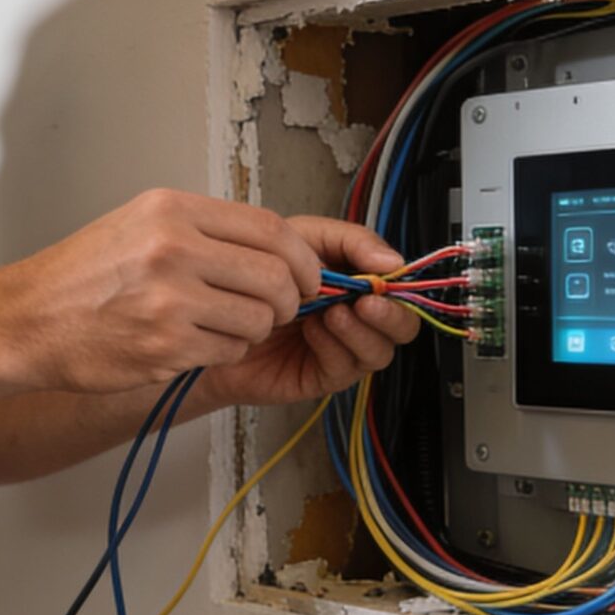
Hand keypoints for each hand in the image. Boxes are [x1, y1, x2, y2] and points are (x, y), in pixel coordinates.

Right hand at [0, 189, 322, 393]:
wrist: (27, 320)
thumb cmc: (80, 276)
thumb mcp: (139, 224)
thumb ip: (203, 230)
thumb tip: (272, 247)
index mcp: (171, 211)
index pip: (269, 228)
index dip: (301, 258)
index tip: (305, 275)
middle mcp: (173, 249)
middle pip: (275, 276)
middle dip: (289, 299)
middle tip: (277, 309)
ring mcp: (169, 301)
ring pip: (258, 319)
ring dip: (252, 329)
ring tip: (221, 326)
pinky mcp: (165, 347)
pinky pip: (228, 351)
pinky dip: (222, 351)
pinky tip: (192, 343)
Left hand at [198, 216, 423, 408]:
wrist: (212, 315)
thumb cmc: (252, 276)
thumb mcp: (300, 239)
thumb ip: (349, 241)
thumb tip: (392, 261)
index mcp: (356, 281)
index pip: (399, 285)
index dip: (399, 281)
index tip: (384, 272)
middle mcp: (355, 316)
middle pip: (402, 324)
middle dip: (390, 313)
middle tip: (367, 302)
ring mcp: (342, 347)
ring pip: (380, 350)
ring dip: (361, 330)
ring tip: (333, 313)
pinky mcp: (323, 374)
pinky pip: (347, 367)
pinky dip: (336, 346)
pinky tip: (314, 330)